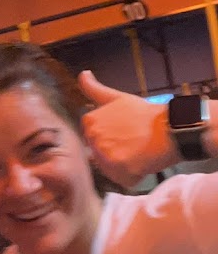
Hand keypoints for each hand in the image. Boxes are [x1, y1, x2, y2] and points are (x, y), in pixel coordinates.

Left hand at [79, 70, 175, 186]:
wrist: (171, 128)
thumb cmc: (144, 114)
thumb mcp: (116, 98)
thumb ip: (94, 89)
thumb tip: (82, 74)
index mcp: (89, 122)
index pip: (92, 139)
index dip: (109, 137)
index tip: (122, 132)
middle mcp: (94, 138)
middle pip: (98, 154)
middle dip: (113, 151)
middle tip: (131, 142)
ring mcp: (105, 156)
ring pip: (109, 168)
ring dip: (122, 165)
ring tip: (137, 152)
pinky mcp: (120, 171)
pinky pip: (122, 180)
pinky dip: (132, 176)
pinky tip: (141, 163)